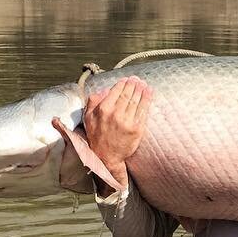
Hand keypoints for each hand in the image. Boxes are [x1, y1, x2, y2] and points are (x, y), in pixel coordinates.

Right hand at [83, 76, 152, 194]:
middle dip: (134, 84)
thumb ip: (93, 101)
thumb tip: (104, 90)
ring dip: (142, 90)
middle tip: (137, 79)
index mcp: (103, 109)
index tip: (127, 79)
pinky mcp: (137, 129)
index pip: (116, 91)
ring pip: (136, 101)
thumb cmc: (96, 136)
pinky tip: (149, 93)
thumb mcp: (88, 118)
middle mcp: (116, 114)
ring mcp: (127, 122)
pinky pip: (143, 111)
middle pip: (128, 94)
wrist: (106, 157)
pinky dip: (147, 100)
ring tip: (144, 84)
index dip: (123, 83)